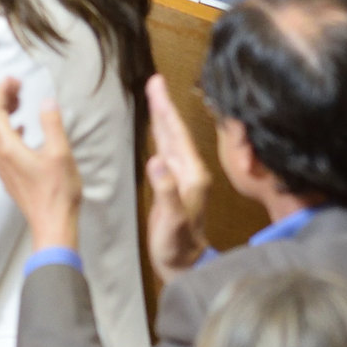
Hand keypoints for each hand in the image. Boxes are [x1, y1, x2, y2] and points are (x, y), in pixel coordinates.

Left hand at [0, 79, 81, 251]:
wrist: (53, 225)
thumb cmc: (58, 191)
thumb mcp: (60, 153)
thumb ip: (52, 124)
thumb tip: (47, 101)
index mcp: (8, 147)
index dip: (0, 92)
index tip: (13, 79)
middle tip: (18, 88)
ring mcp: (2, 167)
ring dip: (0, 115)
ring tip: (19, 105)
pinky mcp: (8, 175)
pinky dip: (4, 130)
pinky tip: (21, 130)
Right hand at [142, 75, 211, 280]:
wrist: (186, 265)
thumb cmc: (177, 245)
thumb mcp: (171, 219)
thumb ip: (166, 190)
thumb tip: (156, 160)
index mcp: (192, 175)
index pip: (176, 134)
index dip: (165, 109)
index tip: (157, 85)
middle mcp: (191, 172)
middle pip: (175, 132)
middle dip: (164, 106)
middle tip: (155, 82)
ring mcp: (185, 178)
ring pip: (171, 140)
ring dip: (163, 118)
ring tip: (155, 98)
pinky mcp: (176, 185)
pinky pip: (167, 151)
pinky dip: (161, 136)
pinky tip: (157, 132)